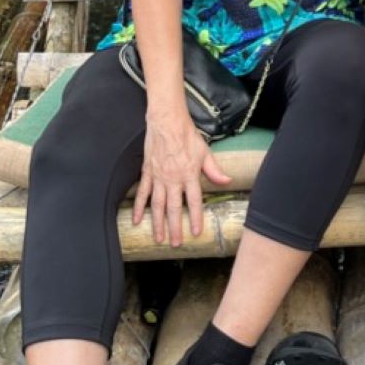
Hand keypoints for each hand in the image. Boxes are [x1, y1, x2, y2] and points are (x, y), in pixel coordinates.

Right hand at [133, 106, 231, 246]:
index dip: (196, 218)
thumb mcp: (205, 151)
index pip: (194, 201)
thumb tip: (227, 181)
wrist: (167, 121)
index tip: (196, 232)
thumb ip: (214, 169)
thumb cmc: (187, 135)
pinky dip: (139, 207)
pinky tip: (137, 220)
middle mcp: (173, 179)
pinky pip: (142, 193)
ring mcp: (159, 177)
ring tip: (159, 237)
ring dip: (158, 222)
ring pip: (158, 204)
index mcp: (190, 174)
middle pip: (174, 208)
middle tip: (175, 243)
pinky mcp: (147, 172)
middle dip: (175, 227)